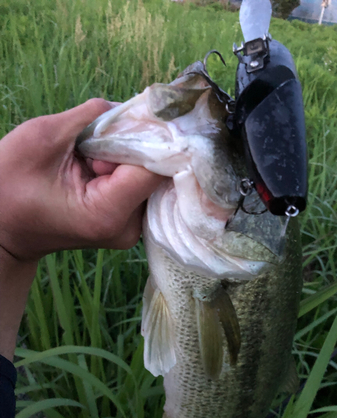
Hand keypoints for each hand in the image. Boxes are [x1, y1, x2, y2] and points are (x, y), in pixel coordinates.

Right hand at [0, 98, 163, 261]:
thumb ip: (90, 117)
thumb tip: (129, 105)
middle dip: (136, 146)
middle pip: (156, 175)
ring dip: (129, 156)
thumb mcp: (43, 139)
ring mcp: (130, 228)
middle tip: (105, 133)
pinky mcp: (127, 221)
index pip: (152, 169)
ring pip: (150, 178)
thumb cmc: (11, 185)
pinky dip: (125, 167)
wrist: (3, 225)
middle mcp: (128, 227)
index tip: (139, 113)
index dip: (150, 138)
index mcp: (107, 212)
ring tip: (93, 153)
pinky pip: (139, 185)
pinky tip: (100, 163)